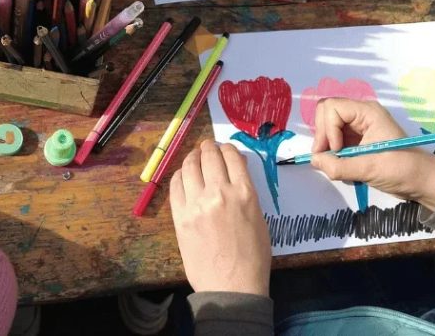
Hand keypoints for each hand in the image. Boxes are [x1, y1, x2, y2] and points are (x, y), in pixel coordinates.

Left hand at [169, 141, 270, 295]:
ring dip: (192, 157)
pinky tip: (183, 176)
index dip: (226, 148)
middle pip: (209, 156)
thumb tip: (236, 168)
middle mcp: (220, 192)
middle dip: (208, 148)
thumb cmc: (253, 256)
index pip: (232, 156)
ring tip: (194, 158)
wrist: (232, 287)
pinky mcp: (180, 216)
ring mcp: (197, 204)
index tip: (223, 149)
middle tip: (207, 148)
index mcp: (245, 193)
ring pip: (190, 166)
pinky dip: (180, 175)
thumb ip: (246, 191)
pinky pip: (176, 185)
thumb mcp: (259, 218)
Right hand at [310, 98, 434, 211]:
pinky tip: (342, 166)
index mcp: (367, 112)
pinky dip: (333, 153)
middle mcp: (361, 115)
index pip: (332, 107)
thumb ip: (338, 166)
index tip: (336, 151)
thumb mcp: (369, 169)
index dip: (328, 129)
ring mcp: (359, 127)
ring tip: (335, 164)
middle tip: (326, 158)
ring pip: (329, 127)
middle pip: (327, 113)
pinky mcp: (358, 140)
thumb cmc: (402, 169)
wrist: (423, 182)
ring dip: (327, 145)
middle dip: (323, 135)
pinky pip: (335, 140)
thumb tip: (314, 161)